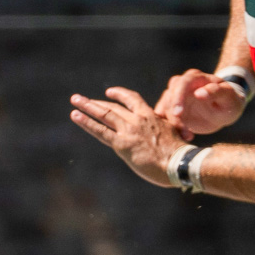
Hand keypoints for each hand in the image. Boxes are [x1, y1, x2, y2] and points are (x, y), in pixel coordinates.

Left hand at [69, 87, 188, 187]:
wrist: (178, 162)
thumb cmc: (179, 152)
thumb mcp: (174, 132)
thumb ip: (164, 126)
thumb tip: (167, 128)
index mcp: (150, 115)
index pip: (132, 99)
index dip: (119, 94)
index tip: (109, 92)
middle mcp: (137, 119)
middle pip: (112, 106)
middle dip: (95, 102)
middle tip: (81, 98)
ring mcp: (128, 130)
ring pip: (104, 114)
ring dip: (87, 106)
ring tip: (74, 100)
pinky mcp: (122, 143)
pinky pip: (100, 131)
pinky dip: (87, 122)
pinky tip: (76, 115)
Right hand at [154, 68, 247, 136]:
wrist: (224, 111)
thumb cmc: (228, 101)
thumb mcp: (229, 97)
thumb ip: (216, 92)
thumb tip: (199, 93)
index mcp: (195, 77)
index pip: (182, 83)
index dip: (178, 97)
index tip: (178, 114)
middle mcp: (181, 85)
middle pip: (169, 96)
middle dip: (173, 115)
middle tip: (185, 132)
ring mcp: (174, 97)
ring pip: (164, 108)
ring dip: (172, 124)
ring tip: (188, 136)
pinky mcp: (171, 110)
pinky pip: (163, 117)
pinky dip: (167, 127)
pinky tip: (180, 136)